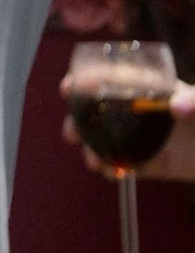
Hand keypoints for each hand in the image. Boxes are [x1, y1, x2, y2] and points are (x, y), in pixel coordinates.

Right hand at [66, 80, 194, 182]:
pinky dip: (112, 169)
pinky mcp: (152, 163)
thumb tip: (175, 106)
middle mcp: (142, 113)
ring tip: (93, 162)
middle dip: (79, 121)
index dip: (87, 80)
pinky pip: (124, 164)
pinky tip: (110, 173)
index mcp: (152, 91)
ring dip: (92, 149)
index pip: (114, 79)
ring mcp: (145, 138)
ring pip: (106, 139)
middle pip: (100, 111)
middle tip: (71, 134)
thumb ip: (193, 101)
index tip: (68, 88)